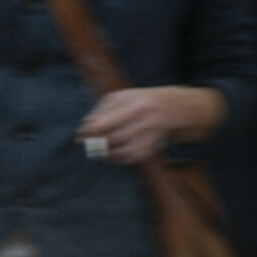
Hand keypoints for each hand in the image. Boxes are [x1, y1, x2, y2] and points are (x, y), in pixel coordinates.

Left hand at [75, 86, 226, 165]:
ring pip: (122, 151)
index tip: (79, 137)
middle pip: (112, 139)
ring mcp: (151, 135)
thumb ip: (102, 111)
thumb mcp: (122, 97)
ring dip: (105, 154)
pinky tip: (112, 154)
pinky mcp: (154, 147)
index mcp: (134, 105)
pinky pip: (132, 158)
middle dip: (96, 144)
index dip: (88, 133)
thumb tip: (84, 128)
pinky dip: (118, 159)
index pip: (104, 124)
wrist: (177, 107)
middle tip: (86, 145)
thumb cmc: (142, 100)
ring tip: (98, 150)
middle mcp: (145, 120)